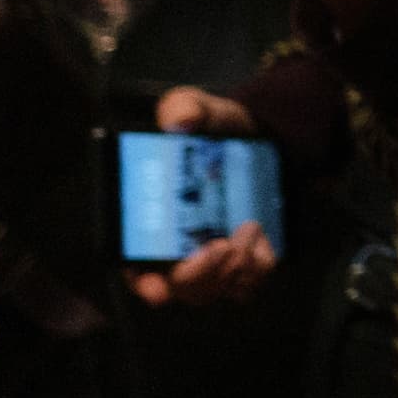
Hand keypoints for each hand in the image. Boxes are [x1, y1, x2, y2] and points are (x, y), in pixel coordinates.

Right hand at [128, 87, 274, 307]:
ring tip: (250, 227)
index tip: (157, 290)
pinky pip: (250, 282)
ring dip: (234, 270)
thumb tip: (179, 121)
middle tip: (221, 246)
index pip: (135, 267)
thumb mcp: (196, 107)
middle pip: (180, 288)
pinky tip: (263, 237)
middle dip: (200, 276)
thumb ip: (183, 107)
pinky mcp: (244, 261)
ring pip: (216, 290)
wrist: (258, 136)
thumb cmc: (211, 127)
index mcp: (149, 222)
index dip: (143, 284)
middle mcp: (175, 249)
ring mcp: (211, 259)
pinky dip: (259, 267)